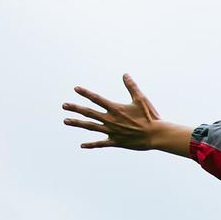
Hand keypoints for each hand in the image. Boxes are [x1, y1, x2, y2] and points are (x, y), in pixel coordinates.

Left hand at [63, 75, 191, 155]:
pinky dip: (91, 144)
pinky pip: (101, 143)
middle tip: (64, 105)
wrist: (156, 135)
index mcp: (116, 109)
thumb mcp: (141, 99)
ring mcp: (112, 132)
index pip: (97, 99)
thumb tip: (124, 74)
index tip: (76, 89)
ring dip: (77, 123)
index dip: (86, 93)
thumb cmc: (150, 116)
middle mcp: (110, 120)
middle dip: (75, 108)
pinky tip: (82, 145)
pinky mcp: (116, 142)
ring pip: (90, 127)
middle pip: (89, 113)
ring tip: (66, 121)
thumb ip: (131, 87)